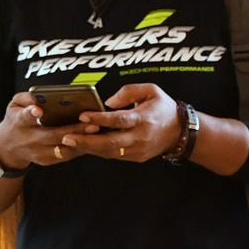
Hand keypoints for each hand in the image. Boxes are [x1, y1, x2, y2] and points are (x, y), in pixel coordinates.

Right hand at [0, 92, 99, 170]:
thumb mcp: (14, 105)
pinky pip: (67, 155)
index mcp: (19, 122)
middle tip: (92, 123)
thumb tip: (42, 94)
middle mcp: (28, 139)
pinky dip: (80, 147)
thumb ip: (26, 97)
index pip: (24, 118)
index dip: (30, 114)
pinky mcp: (47, 161)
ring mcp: (38, 152)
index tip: (38, 111)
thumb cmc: (15, 120)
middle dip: (73, 130)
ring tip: (96, 131)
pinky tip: (91, 139)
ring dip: (81, 141)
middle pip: (52, 135)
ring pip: (63, 149)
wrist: (8, 147)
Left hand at [66, 83, 182, 162]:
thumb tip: (108, 102)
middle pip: (110, 142)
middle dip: (87, 141)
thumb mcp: (151, 90)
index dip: (100, 119)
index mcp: (143, 119)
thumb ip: (129, 91)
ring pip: (110, 152)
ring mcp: (138, 150)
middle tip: (68, 137)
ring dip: (89, 148)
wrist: (180, 132)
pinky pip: (114, 155)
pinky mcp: (136, 157)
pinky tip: (83, 145)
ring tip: (70, 142)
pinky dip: (98, 151)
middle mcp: (140, 137)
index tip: (83, 116)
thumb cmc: (162, 107)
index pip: (119, 120)